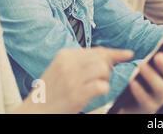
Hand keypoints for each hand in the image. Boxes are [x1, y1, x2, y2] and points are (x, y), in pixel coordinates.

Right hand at [17, 47, 133, 113]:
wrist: (33, 112)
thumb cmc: (51, 92)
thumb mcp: (62, 70)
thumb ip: (82, 61)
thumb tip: (110, 57)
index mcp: (65, 55)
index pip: (97, 50)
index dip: (115, 53)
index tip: (129, 54)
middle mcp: (68, 64)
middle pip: (103, 58)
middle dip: (109, 69)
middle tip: (101, 79)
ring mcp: (71, 79)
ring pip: (104, 69)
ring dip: (105, 79)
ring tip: (95, 87)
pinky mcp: (75, 94)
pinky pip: (101, 86)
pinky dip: (103, 90)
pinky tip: (94, 93)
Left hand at [120, 37, 162, 113]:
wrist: (132, 104)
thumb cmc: (144, 80)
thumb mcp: (151, 65)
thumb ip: (159, 53)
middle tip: (158, 55)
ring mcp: (161, 98)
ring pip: (161, 88)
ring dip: (151, 76)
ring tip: (141, 65)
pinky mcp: (149, 108)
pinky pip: (146, 100)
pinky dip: (139, 90)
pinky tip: (132, 82)